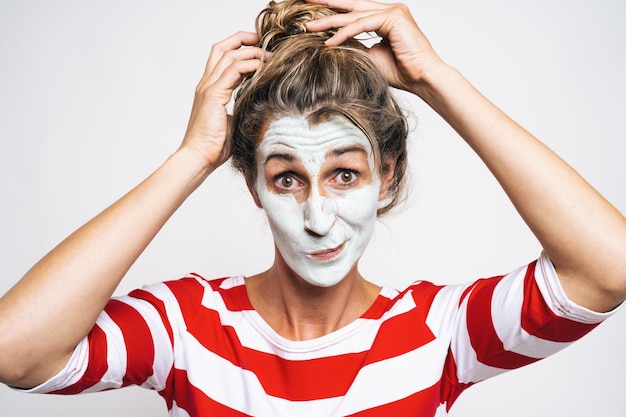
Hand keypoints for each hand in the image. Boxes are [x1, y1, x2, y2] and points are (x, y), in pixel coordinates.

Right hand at [181, 31, 267, 168]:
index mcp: (208, 89)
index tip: (258, 48)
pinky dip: (250, 65)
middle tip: (263, 41)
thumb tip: (257, 105)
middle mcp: (205, 84)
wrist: (199, 157)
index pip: (220, 58)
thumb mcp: (231, 122)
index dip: (238, 48)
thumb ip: (240, 109)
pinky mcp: (213, 95)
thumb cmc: (213, 146)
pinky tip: (263, 67)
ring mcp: (208, 88)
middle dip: (243, 40)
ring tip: (270, 55)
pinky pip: (234, 70)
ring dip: (252, 52)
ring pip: (229, 55)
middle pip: (221, 48)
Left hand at [304, 0, 443, 91]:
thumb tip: (331, 41)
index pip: (355, 10)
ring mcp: (394, 11)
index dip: (334, 9)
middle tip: (305, 1)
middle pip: (352, 5)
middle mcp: (390, 10)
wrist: (422, 79)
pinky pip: (362, 24)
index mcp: (386, 17)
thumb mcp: (369, 56)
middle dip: (327, 4)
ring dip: (330, 22)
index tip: (313, 12)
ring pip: (355, 15)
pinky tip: (330, 42)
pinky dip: (345, 33)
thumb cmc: (402, 72)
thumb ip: (354, 45)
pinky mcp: (395, 17)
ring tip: (310, 28)